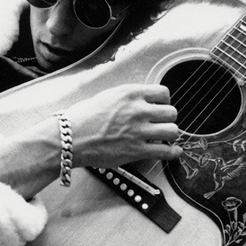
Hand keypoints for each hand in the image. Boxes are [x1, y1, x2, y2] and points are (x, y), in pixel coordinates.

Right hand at [66, 84, 181, 168]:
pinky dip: (173, 152)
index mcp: (131, 93)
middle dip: (168, 118)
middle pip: (171, 112)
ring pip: (173, 130)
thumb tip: (141, 102)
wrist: (71, 137)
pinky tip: (174, 151)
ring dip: (170, 134)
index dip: (164, 101)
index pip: (163, 93)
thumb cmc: (83, 117)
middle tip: (161, 123)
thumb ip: (128, 98)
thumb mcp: (108, 96)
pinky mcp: (137, 150)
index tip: (160, 106)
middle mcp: (138, 110)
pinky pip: (166, 151)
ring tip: (164, 137)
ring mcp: (139, 131)